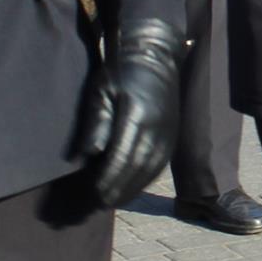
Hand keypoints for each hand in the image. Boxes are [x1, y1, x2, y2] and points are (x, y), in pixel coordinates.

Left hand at [77, 18, 182, 208]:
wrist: (155, 57)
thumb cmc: (121, 72)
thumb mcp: (101, 91)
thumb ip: (97, 122)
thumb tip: (89, 154)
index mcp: (137, 115)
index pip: (122, 155)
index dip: (108, 177)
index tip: (94, 192)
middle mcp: (157, 127)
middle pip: (138, 167)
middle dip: (119, 188)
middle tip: (100, 203)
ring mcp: (169, 132)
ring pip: (151, 169)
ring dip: (133, 188)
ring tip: (114, 201)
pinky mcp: (173, 135)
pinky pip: (160, 164)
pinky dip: (145, 180)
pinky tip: (132, 188)